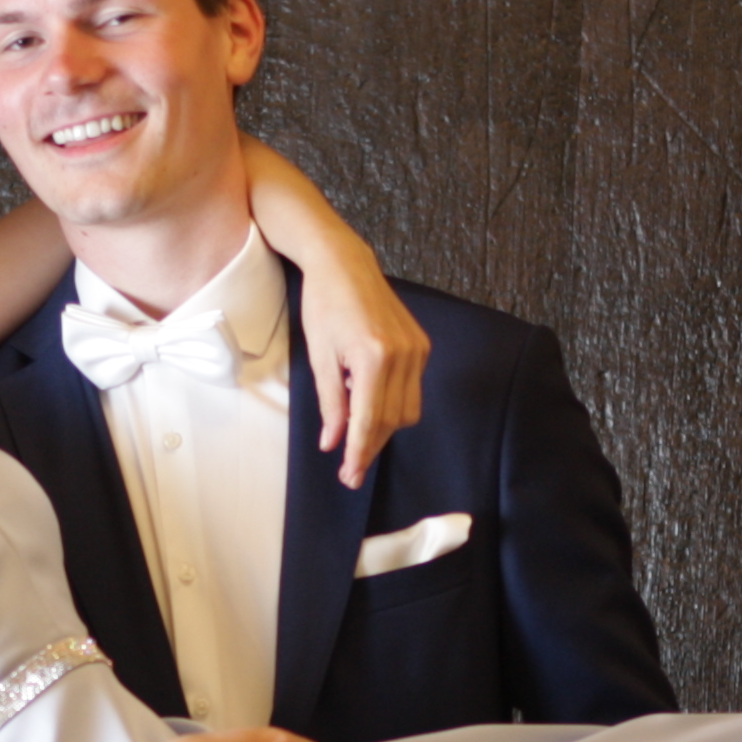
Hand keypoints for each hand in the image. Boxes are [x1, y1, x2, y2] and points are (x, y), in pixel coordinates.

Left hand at [295, 251, 429, 491]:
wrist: (345, 265)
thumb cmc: (324, 306)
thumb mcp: (320, 358)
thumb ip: (330, 404)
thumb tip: (333, 442)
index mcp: (373, 357)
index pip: (369, 421)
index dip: (359, 453)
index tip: (350, 476)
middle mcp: (402, 355)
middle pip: (392, 421)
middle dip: (371, 447)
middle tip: (350, 469)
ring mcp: (417, 349)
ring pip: (407, 411)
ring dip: (383, 428)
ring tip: (356, 429)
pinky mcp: (422, 345)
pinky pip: (412, 390)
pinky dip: (392, 405)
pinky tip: (368, 399)